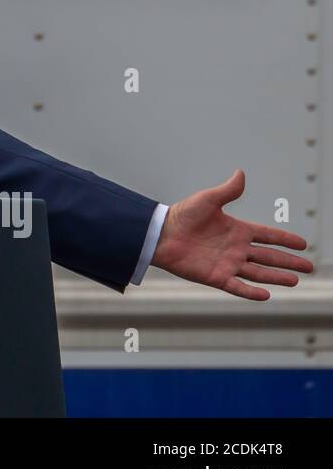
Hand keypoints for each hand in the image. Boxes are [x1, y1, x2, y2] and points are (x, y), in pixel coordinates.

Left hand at [151, 170, 312, 299]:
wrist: (160, 234)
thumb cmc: (182, 215)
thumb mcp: (208, 200)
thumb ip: (228, 191)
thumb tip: (241, 173)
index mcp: (237, 229)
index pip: (267, 235)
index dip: (285, 239)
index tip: (303, 243)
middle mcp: (235, 248)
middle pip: (268, 256)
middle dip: (288, 262)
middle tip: (308, 267)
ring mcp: (227, 263)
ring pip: (258, 272)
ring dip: (276, 277)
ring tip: (295, 280)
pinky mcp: (216, 276)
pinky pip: (237, 286)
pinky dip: (251, 292)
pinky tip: (267, 295)